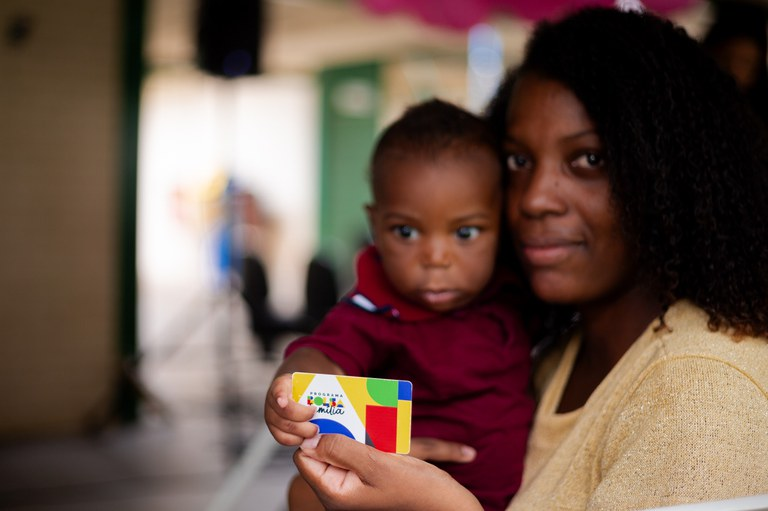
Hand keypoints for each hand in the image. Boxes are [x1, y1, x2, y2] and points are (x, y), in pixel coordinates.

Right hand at [264, 373, 317, 444]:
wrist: (296, 393)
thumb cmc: (307, 388)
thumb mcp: (311, 381)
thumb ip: (320, 388)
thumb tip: (339, 397)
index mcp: (282, 385)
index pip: (278, 389)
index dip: (280, 396)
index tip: (284, 402)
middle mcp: (273, 400)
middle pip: (284, 413)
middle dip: (301, 421)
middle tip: (316, 425)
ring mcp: (272, 416)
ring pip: (283, 428)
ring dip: (301, 432)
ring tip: (315, 432)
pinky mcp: (275, 429)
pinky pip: (283, 439)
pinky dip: (296, 440)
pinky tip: (307, 437)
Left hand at [295, 434, 482, 510]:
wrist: (448, 505)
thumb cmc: (417, 490)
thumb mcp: (377, 465)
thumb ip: (342, 449)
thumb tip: (311, 438)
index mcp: (335, 493)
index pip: (305, 457)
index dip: (315, 435)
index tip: (331, 416)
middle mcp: (340, 492)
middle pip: (323, 451)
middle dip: (336, 431)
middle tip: (351, 414)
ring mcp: (354, 486)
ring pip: (342, 449)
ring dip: (354, 433)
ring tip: (370, 424)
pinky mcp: (369, 479)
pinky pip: (359, 454)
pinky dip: (368, 440)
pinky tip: (381, 434)